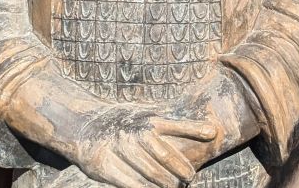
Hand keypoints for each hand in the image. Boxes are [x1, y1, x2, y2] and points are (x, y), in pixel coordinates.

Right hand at [70, 105, 218, 187]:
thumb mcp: (147, 117)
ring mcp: (120, 148)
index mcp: (149, 120)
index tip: (213, 133)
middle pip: (165, 156)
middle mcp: (135, 133)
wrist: (85, 126)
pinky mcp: (105, 165)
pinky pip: (131, 184)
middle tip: (190, 178)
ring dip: (166, 184)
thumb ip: (173, 125)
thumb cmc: (126, 124)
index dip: (195, 128)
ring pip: (150, 174)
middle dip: (181, 170)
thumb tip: (212, 131)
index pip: (176, 124)